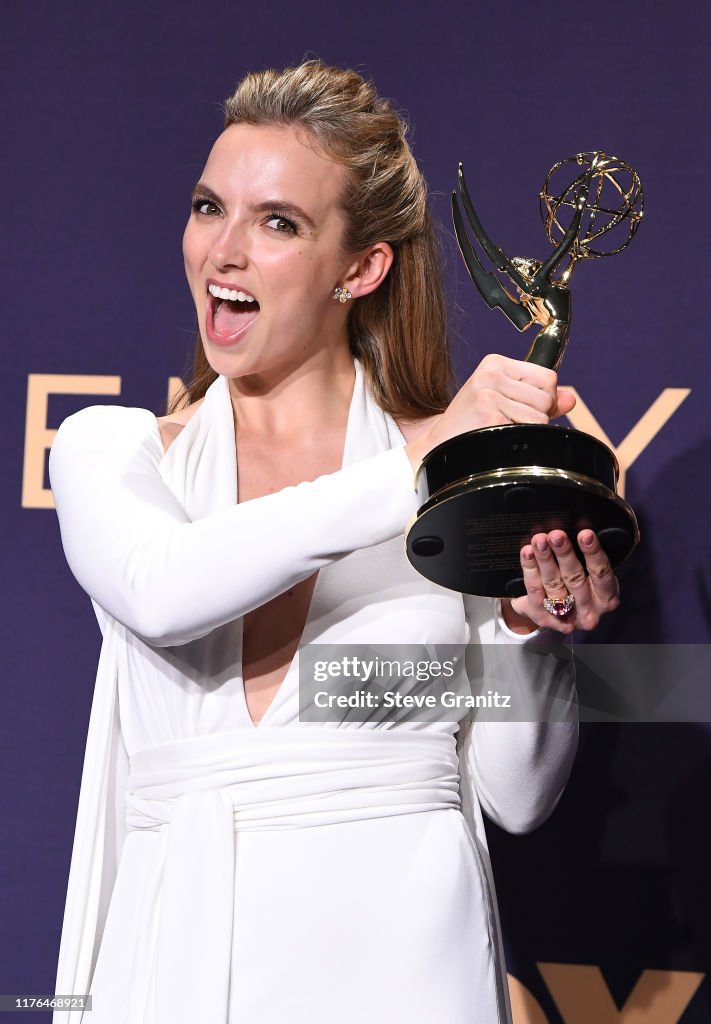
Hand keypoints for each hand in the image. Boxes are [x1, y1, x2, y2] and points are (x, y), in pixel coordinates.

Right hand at [405, 353, 575, 471]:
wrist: (436, 447)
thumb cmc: (469, 425)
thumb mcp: (499, 400)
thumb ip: (536, 397)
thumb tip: (570, 399)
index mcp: (494, 363)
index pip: (547, 377)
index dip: (545, 398)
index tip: (522, 408)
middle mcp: (490, 374)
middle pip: (546, 397)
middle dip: (536, 416)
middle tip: (507, 423)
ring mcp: (489, 393)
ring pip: (540, 416)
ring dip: (527, 430)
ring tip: (500, 430)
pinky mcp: (489, 414)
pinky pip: (528, 430)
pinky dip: (518, 440)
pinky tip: (496, 438)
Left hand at [502, 529, 620, 634]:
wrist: (554, 609)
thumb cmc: (580, 580)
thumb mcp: (592, 570)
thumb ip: (594, 552)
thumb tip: (603, 523)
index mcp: (607, 597)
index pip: (602, 574)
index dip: (593, 553)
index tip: (585, 534)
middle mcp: (589, 611)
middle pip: (575, 579)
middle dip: (565, 553)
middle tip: (556, 535)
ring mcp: (565, 617)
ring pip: (553, 584)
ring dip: (545, 559)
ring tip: (539, 540)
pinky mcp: (542, 617)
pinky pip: (535, 591)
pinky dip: (530, 570)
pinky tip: (527, 553)